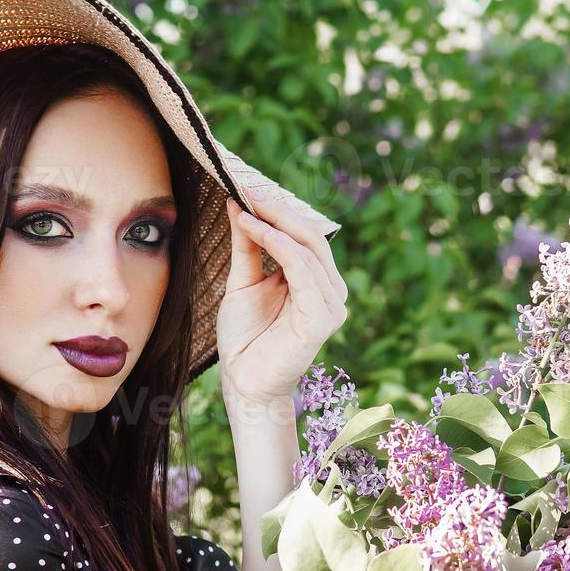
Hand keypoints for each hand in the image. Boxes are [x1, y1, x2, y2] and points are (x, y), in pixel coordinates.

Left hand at [217, 191, 347, 411]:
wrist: (242, 381)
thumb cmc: (245, 336)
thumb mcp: (243, 281)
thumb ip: (248, 246)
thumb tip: (239, 205)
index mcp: (315, 281)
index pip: (305, 235)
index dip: (279, 210)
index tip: (247, 189)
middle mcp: (329, 291)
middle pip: (312, 238)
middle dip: (279, 212)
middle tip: (248, 192)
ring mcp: (330, 306)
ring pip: (309, 252)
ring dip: (276, 227)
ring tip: (246, 212)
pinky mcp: (322, 320)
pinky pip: (305, 274)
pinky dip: (283, 250)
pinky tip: (261, 233)